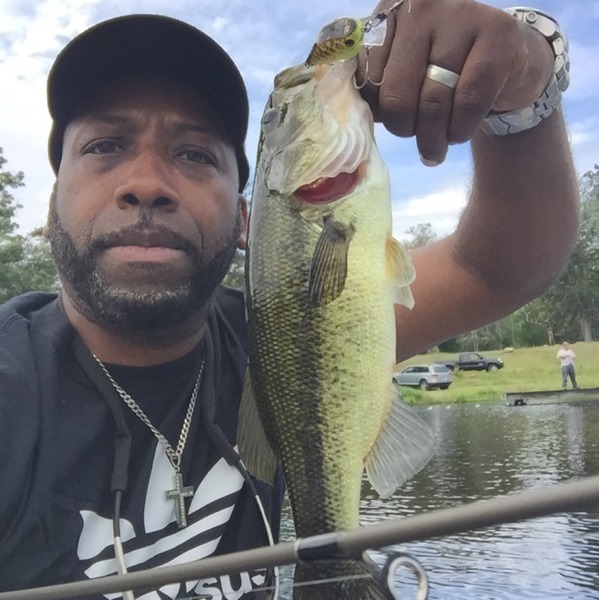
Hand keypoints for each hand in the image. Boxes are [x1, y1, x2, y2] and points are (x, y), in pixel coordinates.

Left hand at [357, 0, 553, 164]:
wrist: (507, 60)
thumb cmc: (443, 72)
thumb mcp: (403, 70)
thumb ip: (375, 85)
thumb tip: (352, 120)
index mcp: (389, 13)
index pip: (367, 80)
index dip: (380, 113)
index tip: (395, 121)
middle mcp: (422, 5)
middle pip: (396, 95)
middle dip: (405, 130)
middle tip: (417, 139)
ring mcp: (461, 15)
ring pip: (432, 103)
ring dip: (433, 139)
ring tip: (436, 148)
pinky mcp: (497, 35)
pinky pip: (468, 102)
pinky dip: (460, 130)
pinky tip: (459, 133)